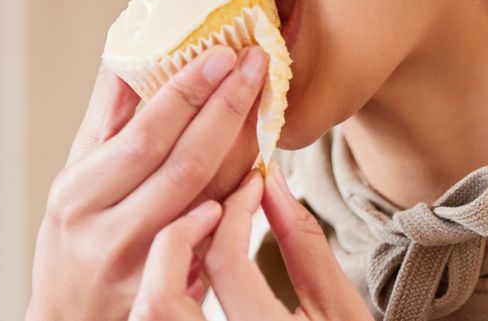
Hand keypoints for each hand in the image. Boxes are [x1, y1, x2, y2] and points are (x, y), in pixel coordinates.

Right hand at [26, 46, 267, 320]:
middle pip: (182, 165)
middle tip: (254, 65)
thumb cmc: (75, 237)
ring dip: (241, 151)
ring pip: (205, 200)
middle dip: (224, 109)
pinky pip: (215, 237)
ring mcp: (141, 266)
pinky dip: (238, 199)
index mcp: (80, 192)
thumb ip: (105, 120)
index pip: (143, 134)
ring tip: (263, 106)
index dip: (186, 92)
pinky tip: (257, 169)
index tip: (221, 54)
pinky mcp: (169, 290)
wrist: (70, 320)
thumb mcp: (76, 178)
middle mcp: (107, 231)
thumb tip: (126, 55)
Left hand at [130, 165, 374, 320]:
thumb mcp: (339, 308)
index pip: (227, 264)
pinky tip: (192, 278)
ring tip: (200, 240)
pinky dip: (163, 299)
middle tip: (211, 210)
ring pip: (148, 319)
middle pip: (160, 300)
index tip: (252, 184)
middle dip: (176, 240)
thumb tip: (269, 182)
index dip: (235, 211)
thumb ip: (304, 244)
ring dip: (162, 271)